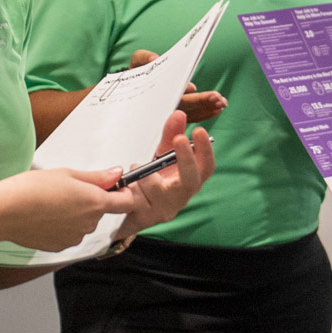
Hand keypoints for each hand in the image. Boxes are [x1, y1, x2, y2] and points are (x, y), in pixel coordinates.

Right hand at [0, 167, 126, 250]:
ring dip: (75, 215)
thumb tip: (117, 174)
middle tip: (68, 189)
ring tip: (52, 203)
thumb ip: (97, 177)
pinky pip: (69, 234)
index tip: (114, 187)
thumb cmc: (32, 189)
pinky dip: (62, 226)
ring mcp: (75, 238)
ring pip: (83, 224)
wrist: (5, 211)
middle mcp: (89, 224)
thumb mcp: (67, 174)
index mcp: (94, 203)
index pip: (126, 203)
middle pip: (100, 212)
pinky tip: (45, 216)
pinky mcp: (60, 247)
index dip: (123, 194)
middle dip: (90, 202)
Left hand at [111, 109, 215, 240]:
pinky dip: (128, 187)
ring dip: (145, 173)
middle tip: (179, 138)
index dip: (206, 151)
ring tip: (136, 167)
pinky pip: (135, 199)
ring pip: (157, 188)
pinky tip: (125, 185)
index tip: (199, 130)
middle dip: (185, 159)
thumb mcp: (160, 157)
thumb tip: (179, 113)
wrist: (127, 212)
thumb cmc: (150, 181)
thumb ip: (170, 136)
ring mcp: (163, 211)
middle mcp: (180, 199)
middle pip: (191, 182)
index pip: (206, 169)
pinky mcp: (143, 219)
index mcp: (188, 183)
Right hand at [119, 47, 226, 124]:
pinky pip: (193, 117)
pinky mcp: (178, 116)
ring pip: (192, 115)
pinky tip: (217, 109)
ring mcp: (171, 115)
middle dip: (203, 103)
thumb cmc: (135, 76)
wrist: (130, 91)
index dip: (188, 99)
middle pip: (186, 109)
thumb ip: (142, 58)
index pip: (175, 101)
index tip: (196, 90)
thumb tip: (154, 58)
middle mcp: (164, 110)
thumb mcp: (136, 63)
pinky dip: (205, 113)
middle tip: (218, 99)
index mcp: (155, 100)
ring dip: (207, 109)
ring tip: (222, 103)